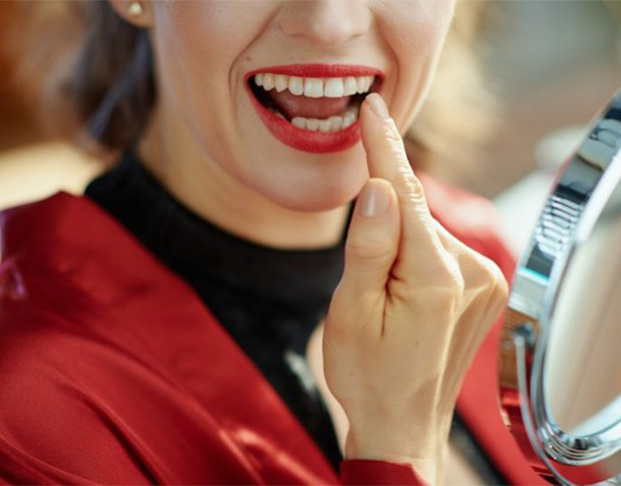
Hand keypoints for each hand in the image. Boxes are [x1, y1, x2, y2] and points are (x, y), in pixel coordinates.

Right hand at [322, 93, 508, 483]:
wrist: (402, 424)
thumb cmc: (368, 374)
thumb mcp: (351, 312)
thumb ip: (369, 246)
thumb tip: (378, 187)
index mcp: (435, 278)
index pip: (406, 194)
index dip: (383, 148)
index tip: (372, 108)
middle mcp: (473, 272)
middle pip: (415, 214)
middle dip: (381, 219)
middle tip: (360, 275)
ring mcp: (485, 281)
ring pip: (425, 232)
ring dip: (397, 243)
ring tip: (381, 297)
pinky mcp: (484, 288)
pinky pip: (439, 249)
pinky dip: (414, 253)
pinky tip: (401, 291)